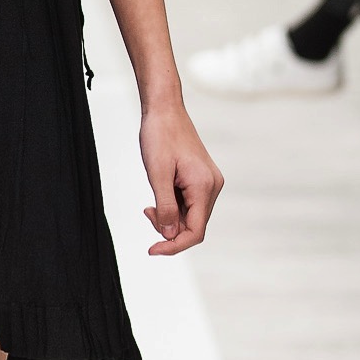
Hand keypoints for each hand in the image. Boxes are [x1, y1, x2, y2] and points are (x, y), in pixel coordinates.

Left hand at [140, 102, 223, 255]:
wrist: (164, 109)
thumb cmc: (160, 136)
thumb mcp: (157, 175)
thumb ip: (165, 207)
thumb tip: (170, 234)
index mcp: (204, 186)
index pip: (195, 231)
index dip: (174, 245)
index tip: (152, 250)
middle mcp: (212, 186)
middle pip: (194, 226)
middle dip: (169, 229)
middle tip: (146, 213)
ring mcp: (208, 182)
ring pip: (191, 216)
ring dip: (170, 218)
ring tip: (149, 205)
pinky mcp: (201, 178)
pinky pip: (189, 203)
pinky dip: (173, 207)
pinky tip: (157, 199)